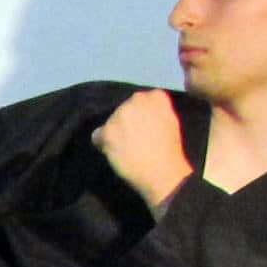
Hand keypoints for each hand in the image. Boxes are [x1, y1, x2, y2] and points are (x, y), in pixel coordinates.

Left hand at [91, 89, 192, 212]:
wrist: (162, 171)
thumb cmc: (169, 150)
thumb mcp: (169, 120)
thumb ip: (156, 110)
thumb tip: (144, 112)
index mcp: (156, 96)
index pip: (140, 100)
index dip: (140, 116)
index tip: (145, 128)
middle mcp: (137, 99)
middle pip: (123, 110)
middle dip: (126, 123)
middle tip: (135, 140)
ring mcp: (121, 114)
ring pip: (110, 123)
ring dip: (114, 134)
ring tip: (127, 149)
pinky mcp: (108, 130)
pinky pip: (97, 136)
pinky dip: (103, 145)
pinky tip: (116, 154)